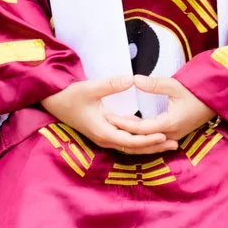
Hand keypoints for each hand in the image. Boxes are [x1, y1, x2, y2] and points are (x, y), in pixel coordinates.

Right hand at [42, 76, 172, 154]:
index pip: (130, 141)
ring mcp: (104, 135)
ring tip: (167, 142)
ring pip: (130, 144)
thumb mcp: (89, 88)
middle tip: (175, 144)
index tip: (164, 135)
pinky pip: (125, 137)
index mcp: (103, 131)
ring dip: (148, 144)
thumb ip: (110, 85)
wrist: (52, 101)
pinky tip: (150, 132)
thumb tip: (131, 78)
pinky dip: (139, 138)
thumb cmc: (69, 96)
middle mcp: (105, 137)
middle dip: (154, 147)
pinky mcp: (104, 129)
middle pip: (134, 148)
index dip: (148, 139)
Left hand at [114, 74, 215, 143]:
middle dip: (124, 131)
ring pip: (147, 142)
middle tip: (107, 122)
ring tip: (115, 124)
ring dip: (132, 135)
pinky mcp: (175, 135)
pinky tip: (132, 126)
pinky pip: (154, 140)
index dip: (123, 123)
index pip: (139, 128)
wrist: (216, 99)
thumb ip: (153, 84)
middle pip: (141, 139)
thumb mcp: (175, 85)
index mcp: (168, 124)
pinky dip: (141, 135)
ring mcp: (173, 137)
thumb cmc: (197, 91)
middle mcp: (170, 135)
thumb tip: (133, 79)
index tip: (109, 116)